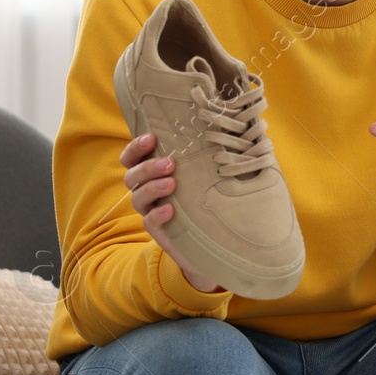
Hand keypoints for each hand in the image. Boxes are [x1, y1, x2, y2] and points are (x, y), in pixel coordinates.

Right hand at [119, 132, 223, 292]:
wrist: (223, 241)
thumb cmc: (219, 199)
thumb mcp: (218, 176)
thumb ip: (220, 155)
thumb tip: (243, 133)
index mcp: (159, 173)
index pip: (134, 157)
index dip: (137, 147)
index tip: (152, 137)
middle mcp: (151, 190)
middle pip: (132, 175)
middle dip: (147, 166)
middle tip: (170, 164)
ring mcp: (154, 211)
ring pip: (137, 198)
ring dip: (151, 187)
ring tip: (172, 183)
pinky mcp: (161, 232)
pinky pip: (148, 223)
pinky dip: (156, 215)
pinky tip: (170, 210)